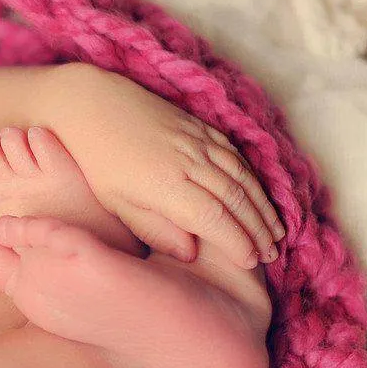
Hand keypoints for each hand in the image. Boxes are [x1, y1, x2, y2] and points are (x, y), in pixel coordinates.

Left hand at [49, 66, 283, 267]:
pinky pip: (235, 153)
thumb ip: (155, 230)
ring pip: (242, 175)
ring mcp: (197, 140)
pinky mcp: (198, 127)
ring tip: (275, 229)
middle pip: (237, 198)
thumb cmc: (99, 163)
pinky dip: (252, 176)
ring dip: (263, 204)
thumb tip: (191, 255)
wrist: (91, 106)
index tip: (253, 262)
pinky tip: (258, 192)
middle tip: (272, 252)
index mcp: (167, 185)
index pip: (216, 218)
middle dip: (259, 227)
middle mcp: (189, 160)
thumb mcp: (117, 205)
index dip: (239, 241)